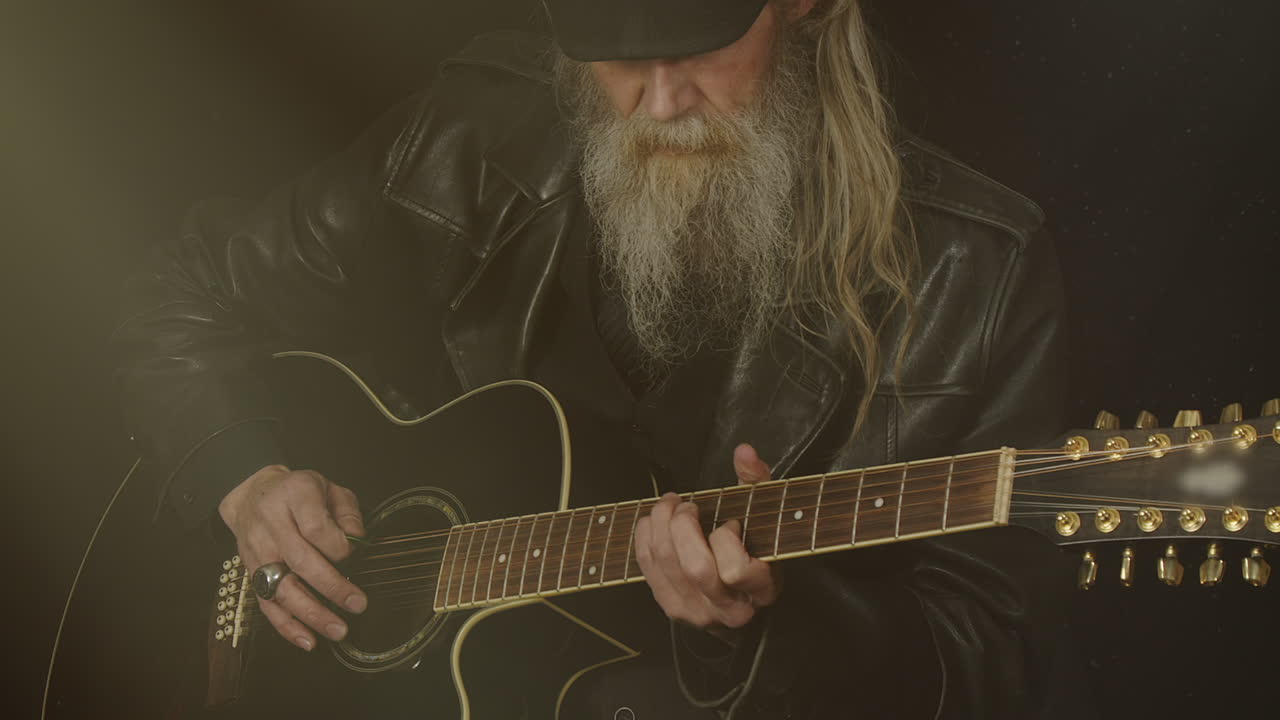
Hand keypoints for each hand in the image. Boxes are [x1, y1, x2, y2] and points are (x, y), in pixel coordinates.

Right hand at [218, 464, 366, 650]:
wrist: (253, 495)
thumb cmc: (299, 494)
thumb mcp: (329, 488)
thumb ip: (348, 512)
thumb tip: (357, 540)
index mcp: (295, 495)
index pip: (316, 527)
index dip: (338, 546)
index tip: (352, 556)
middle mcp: (272, 523)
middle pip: (300, 560)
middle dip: (331, 587)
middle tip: (357, 604)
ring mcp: (258, 550)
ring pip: (282, 587)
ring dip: (311, 613)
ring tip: (337, 629)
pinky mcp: (251, 572)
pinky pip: (266, 604)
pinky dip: (287, 626)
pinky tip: (308, 640)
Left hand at [634, 443, 781, 637]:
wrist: (738, 593)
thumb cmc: (753, 549)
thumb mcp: (763, 516)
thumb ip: (757, 481)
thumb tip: (744, 452)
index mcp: (759, 590)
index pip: (735, 570)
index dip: (726, 538)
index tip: (730, 523)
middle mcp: (728, 609)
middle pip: (695, 567)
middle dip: (684, 525)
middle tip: (688, 507)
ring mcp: (697, 612)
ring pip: (667, 564)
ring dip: (661, 524)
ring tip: (670, 507)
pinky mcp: (672, 608)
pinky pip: (648, 567)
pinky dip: (645, 537)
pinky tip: (653, 521)